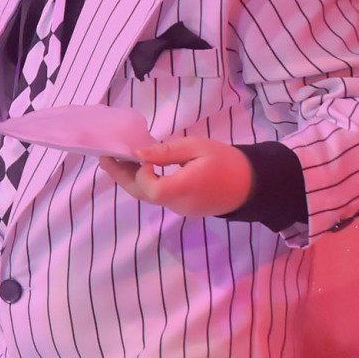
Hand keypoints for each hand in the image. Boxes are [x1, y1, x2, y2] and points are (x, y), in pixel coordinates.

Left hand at [99, 137, 252, 216]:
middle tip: (104, 158)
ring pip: (148, 197)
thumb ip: (167, 151)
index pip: (152, 189)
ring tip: (115, 161)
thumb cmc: (227, 161)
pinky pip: (159, 197)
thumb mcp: (198, 147)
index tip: (142, 158)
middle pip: (142, 195)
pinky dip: (145, 183)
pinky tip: (139, 168)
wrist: (253, 184)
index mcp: (185, 188)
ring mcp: (180, 209)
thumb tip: (138, 154)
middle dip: (120, 177)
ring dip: (131, 180)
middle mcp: (179, 203)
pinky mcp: (183, 209)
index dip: (141, 175)